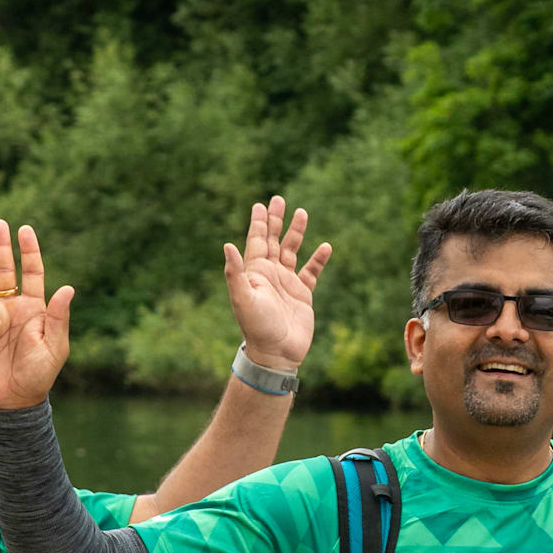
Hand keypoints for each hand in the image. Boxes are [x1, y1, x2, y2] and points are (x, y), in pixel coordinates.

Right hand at [0, 221, 74, 409]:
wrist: (16, 399)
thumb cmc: (40, 373)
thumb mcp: (55, 347)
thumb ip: (59, 317)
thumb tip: (68, 287)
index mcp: (34, 308)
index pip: (31, 273)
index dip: (29, 251)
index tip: (24, 229)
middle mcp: (12, 309)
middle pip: (3, 271)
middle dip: (1, 247)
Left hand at [220, 196, 332, 374]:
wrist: (277, 353)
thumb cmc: (258, 327)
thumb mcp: (243, 299)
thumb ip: (236, 272)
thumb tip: (227, 245)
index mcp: (255, 272)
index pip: (256, 241)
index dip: (258, 223)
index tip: (260, 205)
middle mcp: (271, 274)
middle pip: (272, 240)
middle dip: (275, 220)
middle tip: (278, 199)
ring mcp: (287, 283)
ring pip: (292, 251)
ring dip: (296, 233)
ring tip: (302, 212)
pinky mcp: (303, 295)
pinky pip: (312, 272)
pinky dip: (318, 260)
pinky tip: (325, 247)